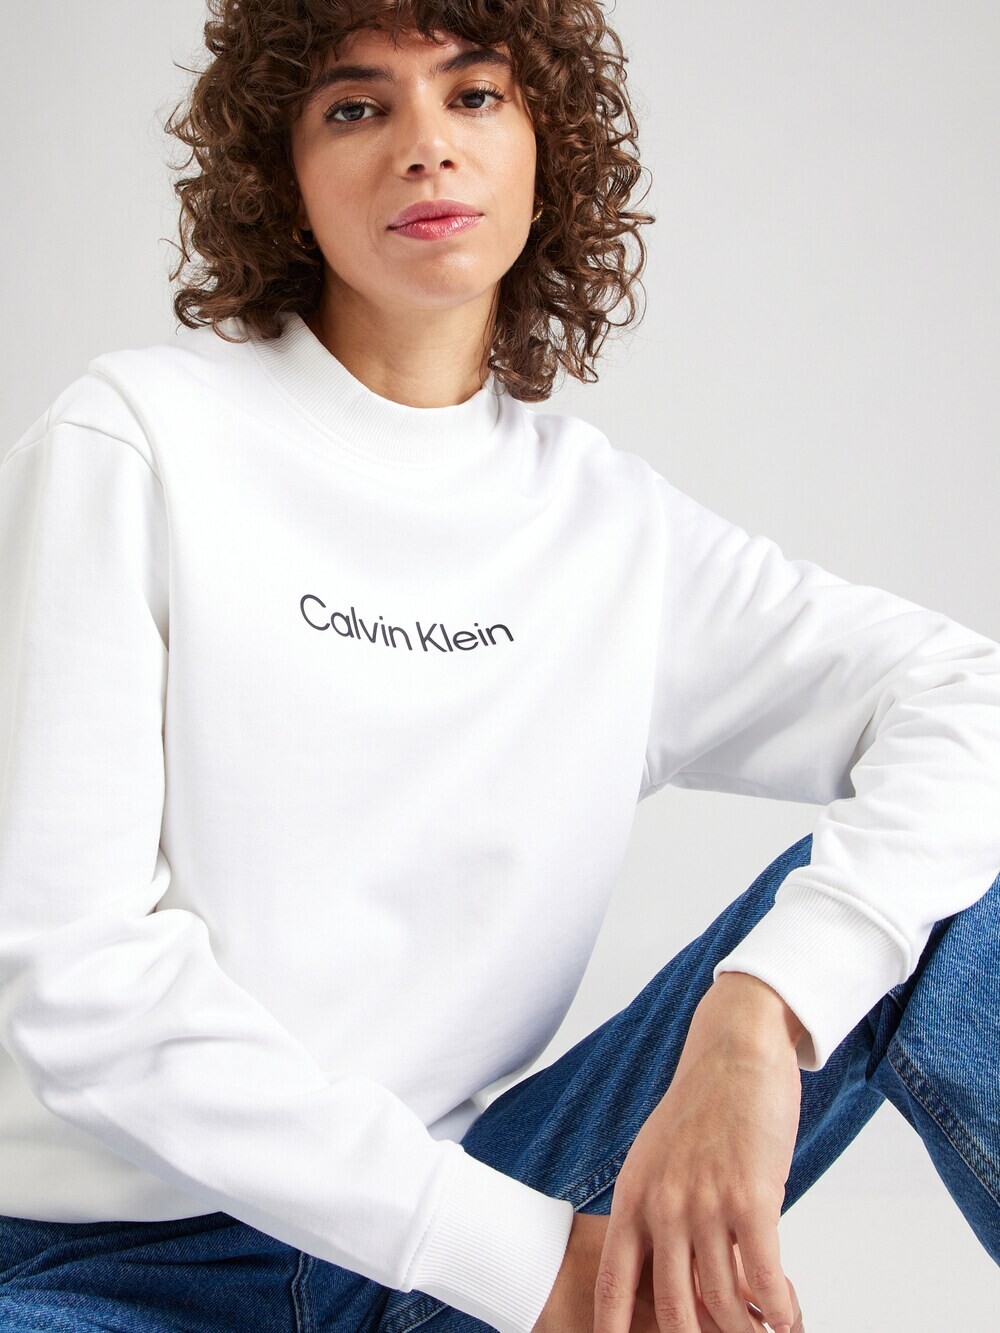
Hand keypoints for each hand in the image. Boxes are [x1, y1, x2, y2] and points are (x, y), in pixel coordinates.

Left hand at [591, 974, 804, 1332]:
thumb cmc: (704, 1105)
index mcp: (634, 1197)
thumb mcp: (660, 1156)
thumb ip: (659, 1210)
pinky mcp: (751, 1197)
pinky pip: (765, 1280)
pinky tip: (787, 1320)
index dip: (614, 1330)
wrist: (735, 1051)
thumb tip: (676, 1269)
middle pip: (673, 1312)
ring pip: (725, 1302)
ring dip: (748, 1330)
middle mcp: (663, 1205)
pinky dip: (779, 1311)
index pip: (614, 1284)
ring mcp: (705, 1203)